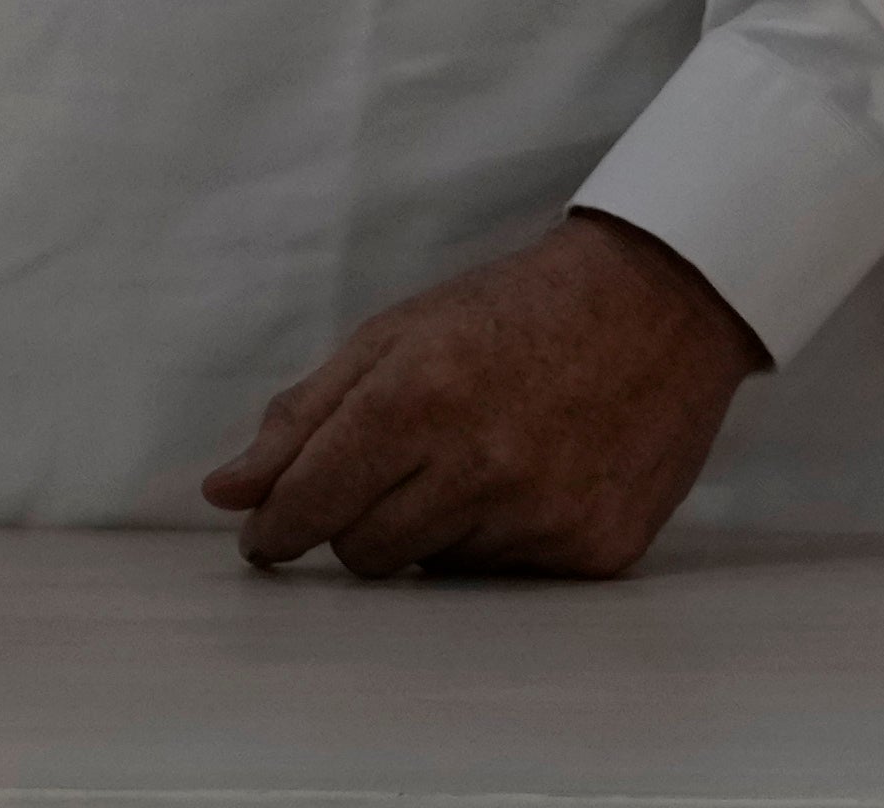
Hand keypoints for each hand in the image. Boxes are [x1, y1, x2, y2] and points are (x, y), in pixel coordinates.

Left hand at [201, 213, 762, 578]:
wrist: (659, 303)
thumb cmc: (514, 312)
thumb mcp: (397, 336)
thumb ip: (304, 416)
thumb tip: (225, 494)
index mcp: (416, 398)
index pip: (309, 505)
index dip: (276, 528)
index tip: (267, 536)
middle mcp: (478, 465)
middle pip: (363, 553)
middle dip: (359, 521)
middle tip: (397, 470)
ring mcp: (541, 515)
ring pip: (434, 569)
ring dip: (437, 528)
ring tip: (483, 456)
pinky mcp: (592, 549)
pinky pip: (507, 580)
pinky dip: (502, 541)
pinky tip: (533, 479)